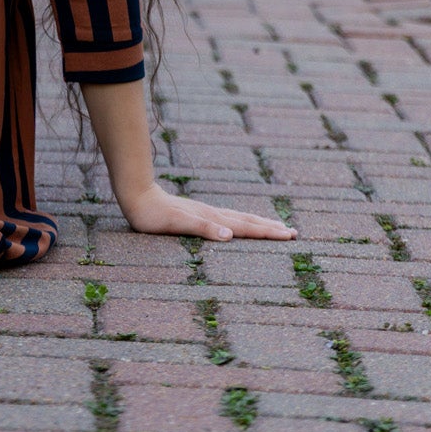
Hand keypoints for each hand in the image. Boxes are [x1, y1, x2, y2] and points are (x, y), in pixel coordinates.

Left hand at [119, 180, 297, 241]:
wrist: (137, 196)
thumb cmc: (154, 215)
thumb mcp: (177, 224)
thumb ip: (203, 228)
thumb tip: (229, 236)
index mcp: (213, 218)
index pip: (246, 226)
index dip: (268, 232)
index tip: (290, 235)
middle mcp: (214, 214)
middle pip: (248, 221)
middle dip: (271, 228)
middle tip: (293, 232)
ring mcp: (207, 212)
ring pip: (240, 218)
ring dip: (259, 223)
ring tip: (275, 226)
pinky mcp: (198, 213)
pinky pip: (227, 218)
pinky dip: (241, 222)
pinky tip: (239, 225)